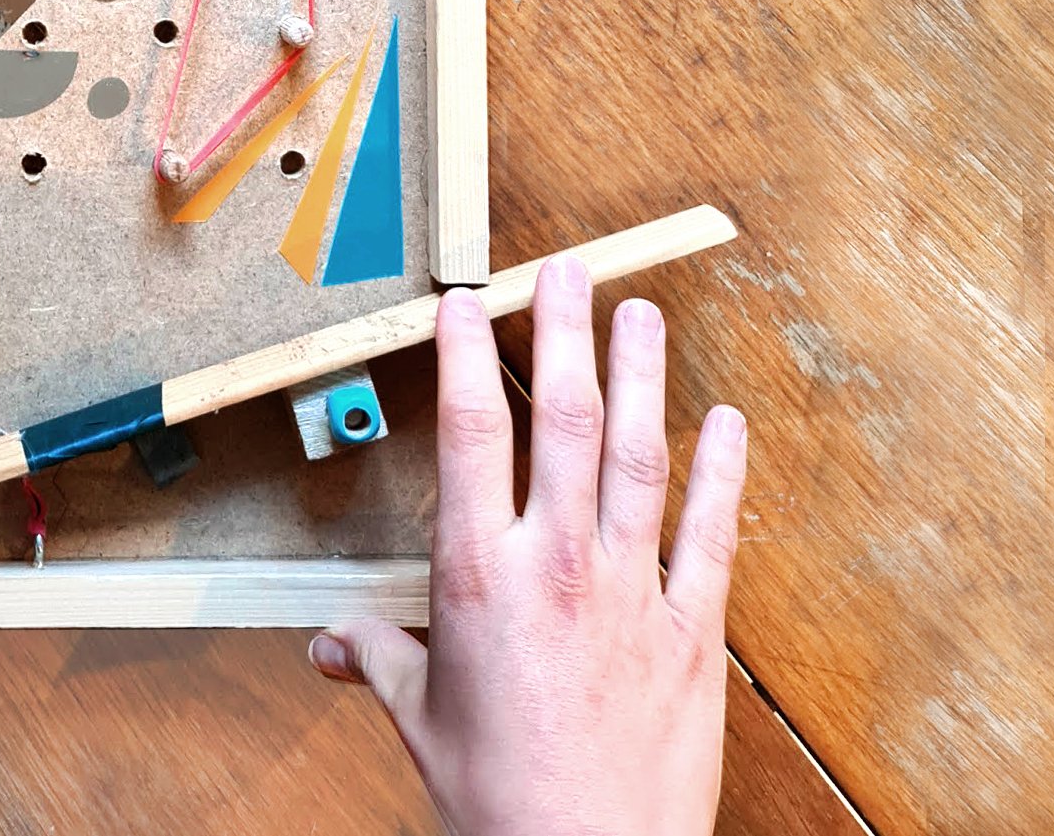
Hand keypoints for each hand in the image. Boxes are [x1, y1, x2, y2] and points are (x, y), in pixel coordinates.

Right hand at [312, 255, 746, 835]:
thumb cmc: (502, 801)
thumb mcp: (420, 719)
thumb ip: (378, 660)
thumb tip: (329, 644)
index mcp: (479, 573)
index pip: (469, 431)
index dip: (465, 353)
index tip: (468, 302)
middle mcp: (556, 563)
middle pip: (560, 418)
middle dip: (563, 334)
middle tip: (568, 270)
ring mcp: (630, 591)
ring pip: (636, 456)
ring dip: (641, 376)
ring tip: (642, 314)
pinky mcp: (691, 633)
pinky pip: (709, 536)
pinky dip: (721, 475)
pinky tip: (725, 424)